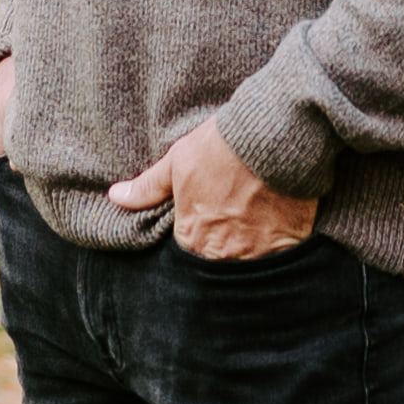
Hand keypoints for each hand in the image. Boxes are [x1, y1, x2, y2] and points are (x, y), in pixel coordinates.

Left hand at [108, 120, 316, 259]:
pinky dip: (278, 252)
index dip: (198, 235)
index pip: (188, 252)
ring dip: (250, 253)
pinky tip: (278, 230)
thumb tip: (115, 197)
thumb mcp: (179, 161)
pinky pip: (280, 263)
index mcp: (192, 235)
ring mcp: (256, 254)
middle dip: (223, 250)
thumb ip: (148, 187)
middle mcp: (222, 253)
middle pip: (218, 264)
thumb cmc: (222, 146)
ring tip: (256, 228)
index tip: (209, 221)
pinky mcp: (288, 247)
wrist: (272, 137)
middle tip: (234, 225)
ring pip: (249, 266)